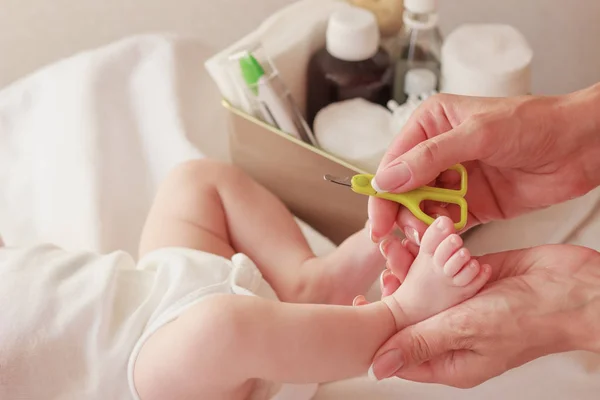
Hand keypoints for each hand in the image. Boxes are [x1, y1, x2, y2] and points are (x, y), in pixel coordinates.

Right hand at [368, 84, 599, 242]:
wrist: (582, 145)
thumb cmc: (535, 124)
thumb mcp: (479, 134)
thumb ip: (431, 157)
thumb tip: (387, 179)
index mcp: (431, 124)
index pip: (395, 161)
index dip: (383, 191)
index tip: (378, 219)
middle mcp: (438, 151)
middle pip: (404, 188)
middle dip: (399, 213)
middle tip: (399, 237)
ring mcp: (455, 179)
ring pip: (422, 208)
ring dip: (421, 226)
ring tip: (429, 238)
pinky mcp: (473, 204)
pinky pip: (448, 222)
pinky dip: (442, 234)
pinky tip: (443, 241)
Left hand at [368, 244, 599, 387]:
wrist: (573, 287)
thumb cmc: (530, 318)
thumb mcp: (466, 331)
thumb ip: (419, 344)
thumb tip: (377, 368)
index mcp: (450, 361)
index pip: (401, 355)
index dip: (376, 336)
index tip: (353, 314)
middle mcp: (453, 335)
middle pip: (409, 320)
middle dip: (390, 296)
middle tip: (378, 274)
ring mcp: (462, 306)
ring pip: (422, 292)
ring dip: (406, 271)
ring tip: (390, 250)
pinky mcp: (470, 280)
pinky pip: (440, 270)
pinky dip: (428, 257)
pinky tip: (414, 242)